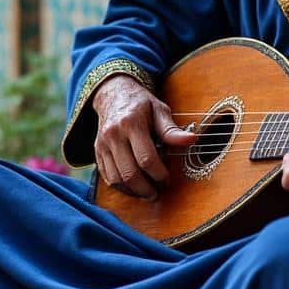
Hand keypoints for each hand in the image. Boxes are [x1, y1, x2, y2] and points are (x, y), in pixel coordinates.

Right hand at [92, 74, 198, 199]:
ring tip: (147, 193)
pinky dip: (121, 187)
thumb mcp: (159, 109)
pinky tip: (134, 187)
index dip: (159, 174)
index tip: (167, 179)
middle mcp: (113, 134)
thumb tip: (192, 140)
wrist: (113, 95)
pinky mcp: (97, 151)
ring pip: (116, 179)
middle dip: (146, 188)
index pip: (146, 158)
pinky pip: (107, 177)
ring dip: (133, 191)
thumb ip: (172, 129)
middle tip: (158, 192)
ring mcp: (102, 144)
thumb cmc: (140, 104)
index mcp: (131, 122)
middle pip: (129, 173)